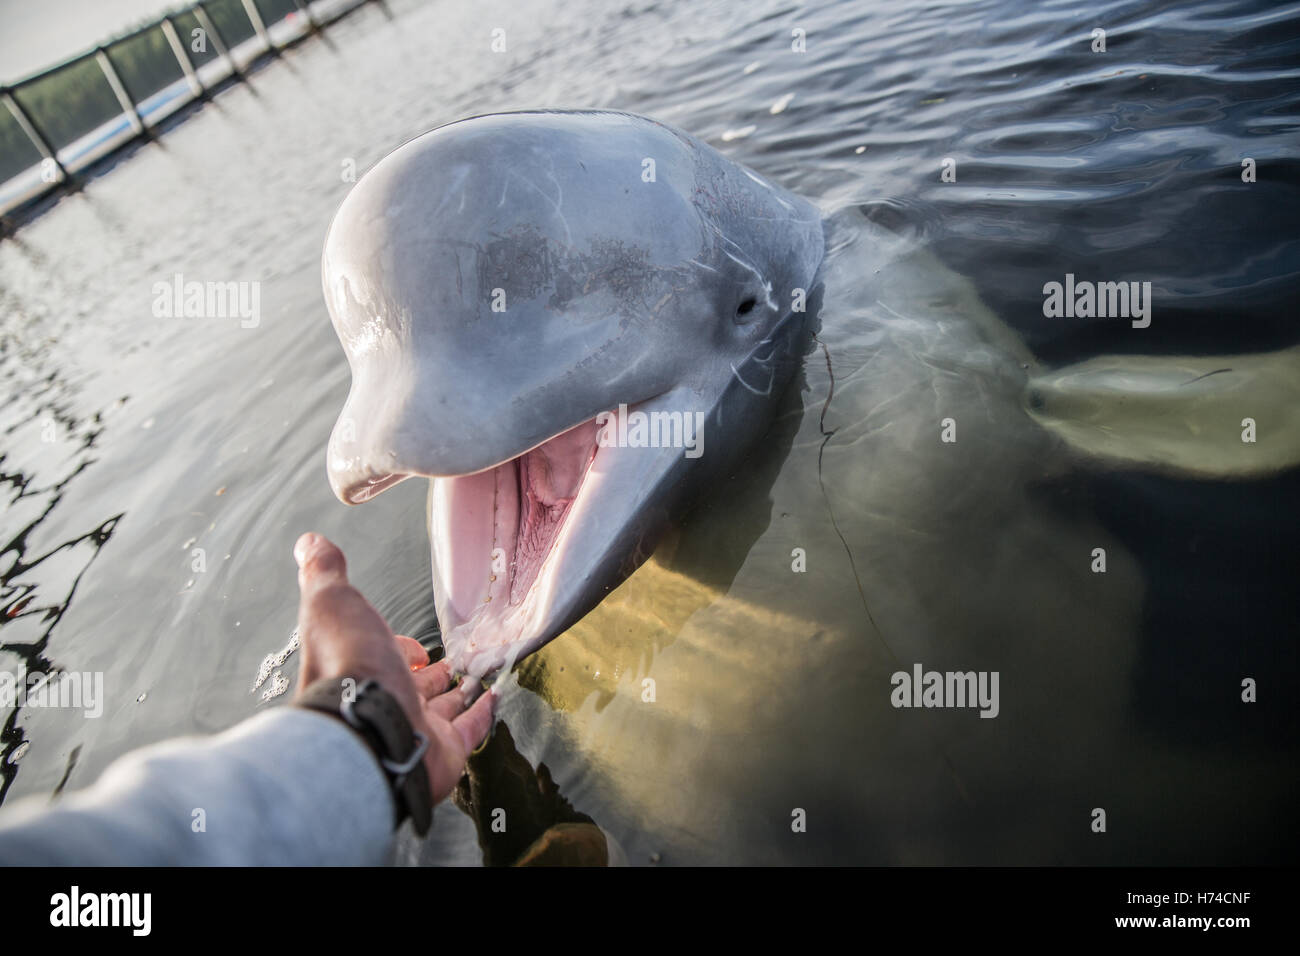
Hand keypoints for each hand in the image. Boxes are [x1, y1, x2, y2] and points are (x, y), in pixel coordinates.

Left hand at [290, 532, 495, 801]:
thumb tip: (308, 543)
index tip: (417, 647)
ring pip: (442, 707)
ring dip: (460, 690)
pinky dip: (483, 712)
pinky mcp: (443, 750)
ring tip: (480, 673)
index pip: (385, 657)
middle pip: (414, 686)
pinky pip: (469, 729)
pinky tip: (496, 695)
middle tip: (453, 661)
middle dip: (432, 673)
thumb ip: (323, 574)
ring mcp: (415, 728)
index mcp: (359, 670)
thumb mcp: (331, 603)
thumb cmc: (348, 663)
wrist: (369, 728)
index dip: (400, 648)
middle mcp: (385, 701)